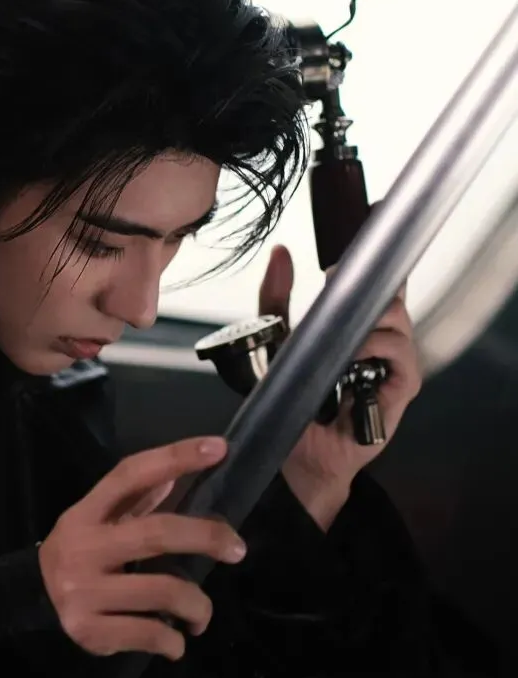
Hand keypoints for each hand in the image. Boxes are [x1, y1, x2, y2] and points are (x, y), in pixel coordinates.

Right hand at [38, 437, 246, 659]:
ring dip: (198, 605)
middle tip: (237, 549)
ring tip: (201, 614)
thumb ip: (135, 501)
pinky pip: (150, 633)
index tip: (217, 448)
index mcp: (85, 514)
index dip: (174, 457)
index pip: (131, 476)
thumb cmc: (82, 553)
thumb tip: (179, 474)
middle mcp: (82, 549)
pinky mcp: (89, 631)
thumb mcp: (98, 521)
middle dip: (207, 538)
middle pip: (157, 534)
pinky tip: (176, 640)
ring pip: (164, 592)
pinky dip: (174, 641)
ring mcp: (83, 592)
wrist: (34, 598)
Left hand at [259, 244, 422, 529]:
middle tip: (335, 280)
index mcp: (357, 327)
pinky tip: (353, 352)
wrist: (294, 456)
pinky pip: (400, 359)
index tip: (370, 221)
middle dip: (367, 282)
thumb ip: (276, 300)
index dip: (377, 255)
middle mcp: (380, 342)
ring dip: (370, 317)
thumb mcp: (275, 342)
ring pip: (398, 322)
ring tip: (340, 322)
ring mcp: (392, 366)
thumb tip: (280, 254)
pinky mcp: (399, 391)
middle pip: (391, 296)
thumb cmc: (291, 403)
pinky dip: (376, 349)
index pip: (377, 283)